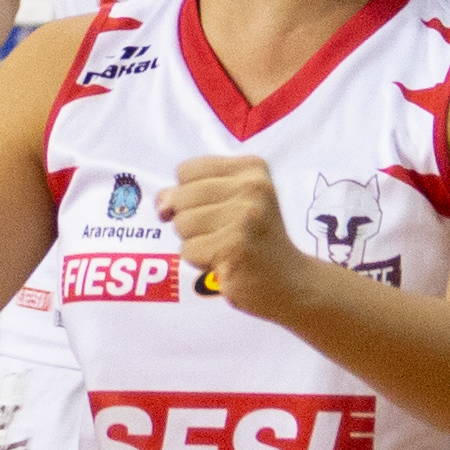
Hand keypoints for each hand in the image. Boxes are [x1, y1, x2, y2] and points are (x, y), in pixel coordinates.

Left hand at [162, 154, 307, 318]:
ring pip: (181, 224)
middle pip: (180, 197)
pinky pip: (187, 250)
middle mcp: (252, 186)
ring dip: (196, 242)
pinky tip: (226, 261)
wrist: (289, 281)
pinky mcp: (234, 246)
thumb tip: (161, 204)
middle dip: (190, 221)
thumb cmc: (253, 240)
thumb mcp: (227, 204)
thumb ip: (188, 194)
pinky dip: (200, 261)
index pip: (185, 170)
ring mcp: (245, 216)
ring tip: (225, 247)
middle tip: (223, 233)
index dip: (187, 195)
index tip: (214, 210)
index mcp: (251, 168)